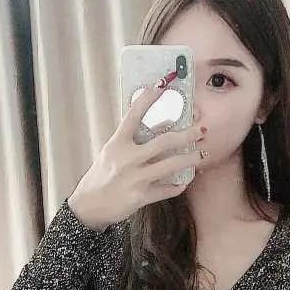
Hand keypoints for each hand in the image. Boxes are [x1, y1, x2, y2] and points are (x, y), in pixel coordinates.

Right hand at [68, 80, 208, 230]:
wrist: (89, 206)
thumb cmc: (102, 176)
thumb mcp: (112, 153)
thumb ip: (132, 141)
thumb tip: (163, 126)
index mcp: (117, 143)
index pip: (134, 115)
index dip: (148, 98)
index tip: (162, 83)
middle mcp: (127, 159)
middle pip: (164, 142)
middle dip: (187, 135)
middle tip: (201, 130)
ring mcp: (134, 178)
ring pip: (171, 165)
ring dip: (189, 159)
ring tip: (200, 155)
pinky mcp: (140, 197)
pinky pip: (166, 190)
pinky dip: (177, 186)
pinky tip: (183, 182)